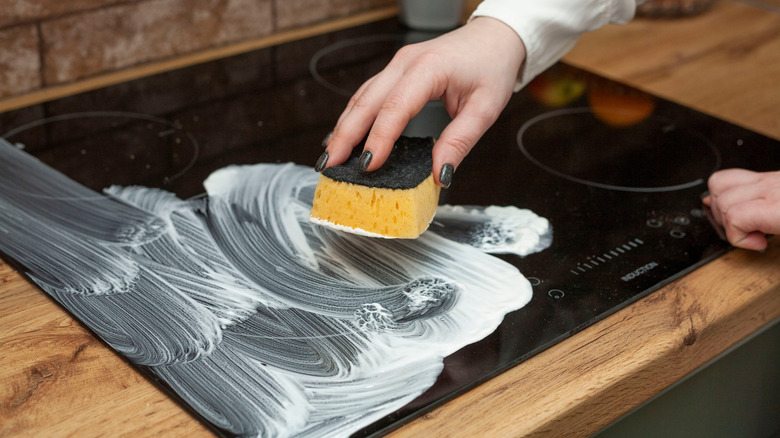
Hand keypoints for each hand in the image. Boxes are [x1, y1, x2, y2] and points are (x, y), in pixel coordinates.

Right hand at [320, 17, 525, 186]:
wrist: (495, 36)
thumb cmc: (492, 66)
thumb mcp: (486, 108)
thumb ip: (460, 141)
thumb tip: (440, 174)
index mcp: (429, 68)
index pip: (395, 108)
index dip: (379, 139)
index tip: (368, 166)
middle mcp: (406, 62)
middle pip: (367, 101)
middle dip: (345, 135)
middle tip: (329, 166)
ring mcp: (398, 64)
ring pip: (362, 97)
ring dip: (344, 127)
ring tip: (330, 157)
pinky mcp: (397, 70)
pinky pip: (369, 94)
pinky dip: (355, 116)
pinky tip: (345, 135)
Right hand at [703, 169, 779, 250]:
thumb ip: (774, 234)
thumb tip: (758, 243)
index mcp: (779, 207)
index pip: (735, 217)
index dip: (738, 237)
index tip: (758, 243)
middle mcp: (771, 187)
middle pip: (722, 202)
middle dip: (729, 224)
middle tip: (751, 233)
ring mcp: (767, 178)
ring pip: (718, 183)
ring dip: (722, 205)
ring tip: (742, 219)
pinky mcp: (767, 176)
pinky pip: (732, 176)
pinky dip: (726, 191)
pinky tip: (740, 203)